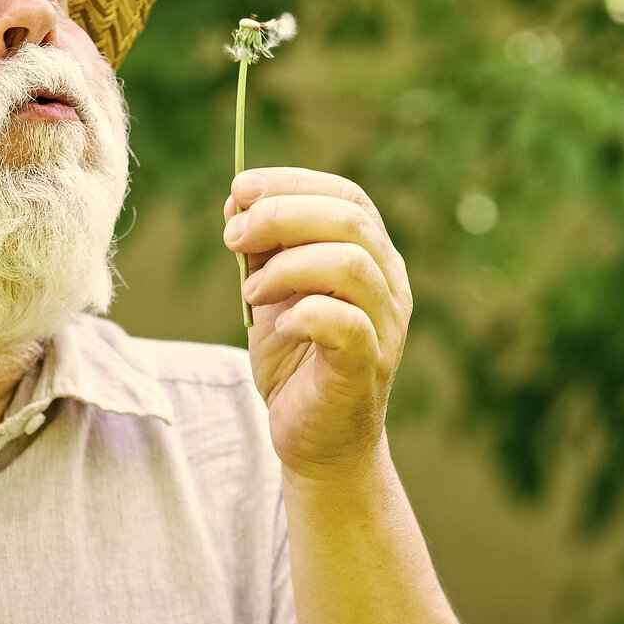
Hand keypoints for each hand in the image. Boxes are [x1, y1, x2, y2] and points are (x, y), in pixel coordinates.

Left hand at [223, 167, 413, 482]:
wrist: (316, 440)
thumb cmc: (295, 359)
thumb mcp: (271, 290)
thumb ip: (262, 247)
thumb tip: (237, 199)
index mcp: (372, 256)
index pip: (347, 196)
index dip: (292, 183)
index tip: (240, 190)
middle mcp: (390, 284)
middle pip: (350, 220)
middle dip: (281, 216)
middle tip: (233, 237)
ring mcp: (386, 326)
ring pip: (351, 264)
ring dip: (287, 266)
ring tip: (251, 292)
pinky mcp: (368, 367)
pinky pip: (347, 324)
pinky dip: (304, 313)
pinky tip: (278, 325)